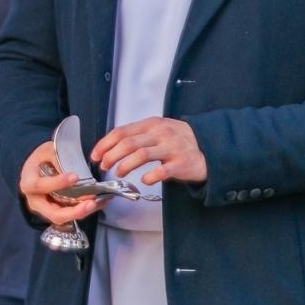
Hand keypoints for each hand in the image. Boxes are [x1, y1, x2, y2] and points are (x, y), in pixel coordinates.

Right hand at [19, 139, 109, 224]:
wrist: (36, 169)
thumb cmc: (41, 160)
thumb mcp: (46, 151)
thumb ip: (57, 157)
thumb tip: (72, 168)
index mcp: (28, 183)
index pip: (40, 186)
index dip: (57, 183)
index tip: (74, 177)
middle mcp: (35, 201)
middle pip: (53, 213)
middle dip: (73, 211)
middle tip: (90, 203)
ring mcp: (45, 210)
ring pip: (63, 218)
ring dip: (81, 213)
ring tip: (97, 203)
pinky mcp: (56, 212)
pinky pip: (71, 215)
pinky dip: (85, 210)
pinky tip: (99, 202)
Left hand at [90, 116, 207, 184]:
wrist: (208, 148)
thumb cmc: (178, 141)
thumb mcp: (158, 130)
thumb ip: (138, 135)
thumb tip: (110, 146)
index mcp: (152, 124)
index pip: (122, 131)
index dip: (105, 144)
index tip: (95, 154)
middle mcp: (161, 133)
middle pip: (129, 143)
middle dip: (111, 155)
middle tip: (104, 165)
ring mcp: (172, 148)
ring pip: (142, 155)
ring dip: (126, 165)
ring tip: (119, 173)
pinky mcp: (181, 163)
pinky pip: (161, 170)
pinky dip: (149, 176)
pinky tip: (144, 181)